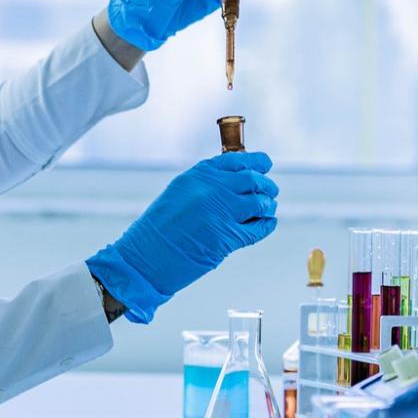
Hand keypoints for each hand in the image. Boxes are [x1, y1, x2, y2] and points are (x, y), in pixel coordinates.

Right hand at [85, 152, 278, 323]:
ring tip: (268, 208)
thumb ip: (205, 184)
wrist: (145, 257)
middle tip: (271, 190)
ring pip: (259, 203)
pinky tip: (268, 224)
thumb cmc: (158, 228)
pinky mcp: (227, 238)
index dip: (257, 162)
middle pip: (253, 180)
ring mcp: (222, 213)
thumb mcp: (179, 193)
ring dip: (268, 205)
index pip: (237, 160)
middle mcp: (212, 190)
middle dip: (266, 185)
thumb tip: (233, 181)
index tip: (265, 165)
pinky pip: (257, 228)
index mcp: (199, 175)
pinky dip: (267, 225)